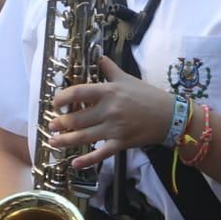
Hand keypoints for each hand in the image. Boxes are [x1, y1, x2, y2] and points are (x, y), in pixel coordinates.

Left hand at [44, 56, 173, 168]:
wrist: (169, 115)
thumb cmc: (147, 95)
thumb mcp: (127, 78)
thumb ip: (110, 69)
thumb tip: (98, 56)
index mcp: (109, 91)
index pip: (79, 92)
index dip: (63, 97)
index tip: (55, 102)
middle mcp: (109, 110)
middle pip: (78, 118)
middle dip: (61, 123)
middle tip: (51, 125)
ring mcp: (114, 128)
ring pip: (84, 137)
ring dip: (66, 141)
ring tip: (53, 142)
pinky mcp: (121, 143)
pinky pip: (101, 153)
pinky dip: (87, 160)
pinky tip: (74, 163)